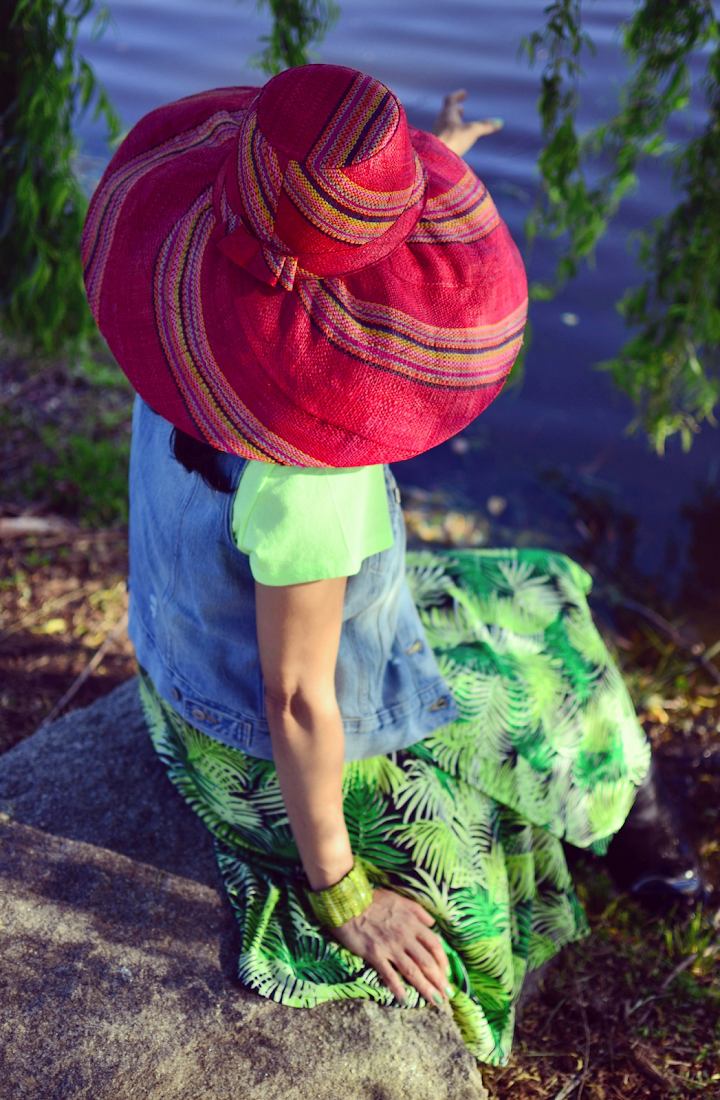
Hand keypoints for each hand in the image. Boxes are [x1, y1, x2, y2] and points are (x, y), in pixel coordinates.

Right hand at [331, 887, 450, 1005]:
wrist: (347, 901)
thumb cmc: (373, 899)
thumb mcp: (399, 899)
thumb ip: (418, 910)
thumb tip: (432, 923)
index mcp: (412, 922)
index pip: (434, 945)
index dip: (443, 961)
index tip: (446, 973)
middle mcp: (405, 936)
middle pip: (427, 962)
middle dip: (439, 980)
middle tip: (446, 994)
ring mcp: (390, 946)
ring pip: (413, 971)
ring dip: (426, 988)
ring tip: (435, 1001)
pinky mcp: (375, 954)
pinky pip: (389, 975)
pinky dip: (398, 989)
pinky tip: (405, 1001)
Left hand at [432, 89, 502, 156]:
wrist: (436, 158)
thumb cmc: (453, 140)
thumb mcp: (472, 131)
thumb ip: (485, 126)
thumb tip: (499, 122)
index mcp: (448, 113)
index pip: (450, 99)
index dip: (457, 95)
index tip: (464, 93)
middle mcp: (440, 121)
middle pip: (447, 112)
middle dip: (455, 110)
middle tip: (461, 110)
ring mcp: (437, 133)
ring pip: (444, 124)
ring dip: (452, 122)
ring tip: (460, 125)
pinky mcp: (436, 145)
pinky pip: (443, 135)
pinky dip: (450, 133)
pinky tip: (455, 140)